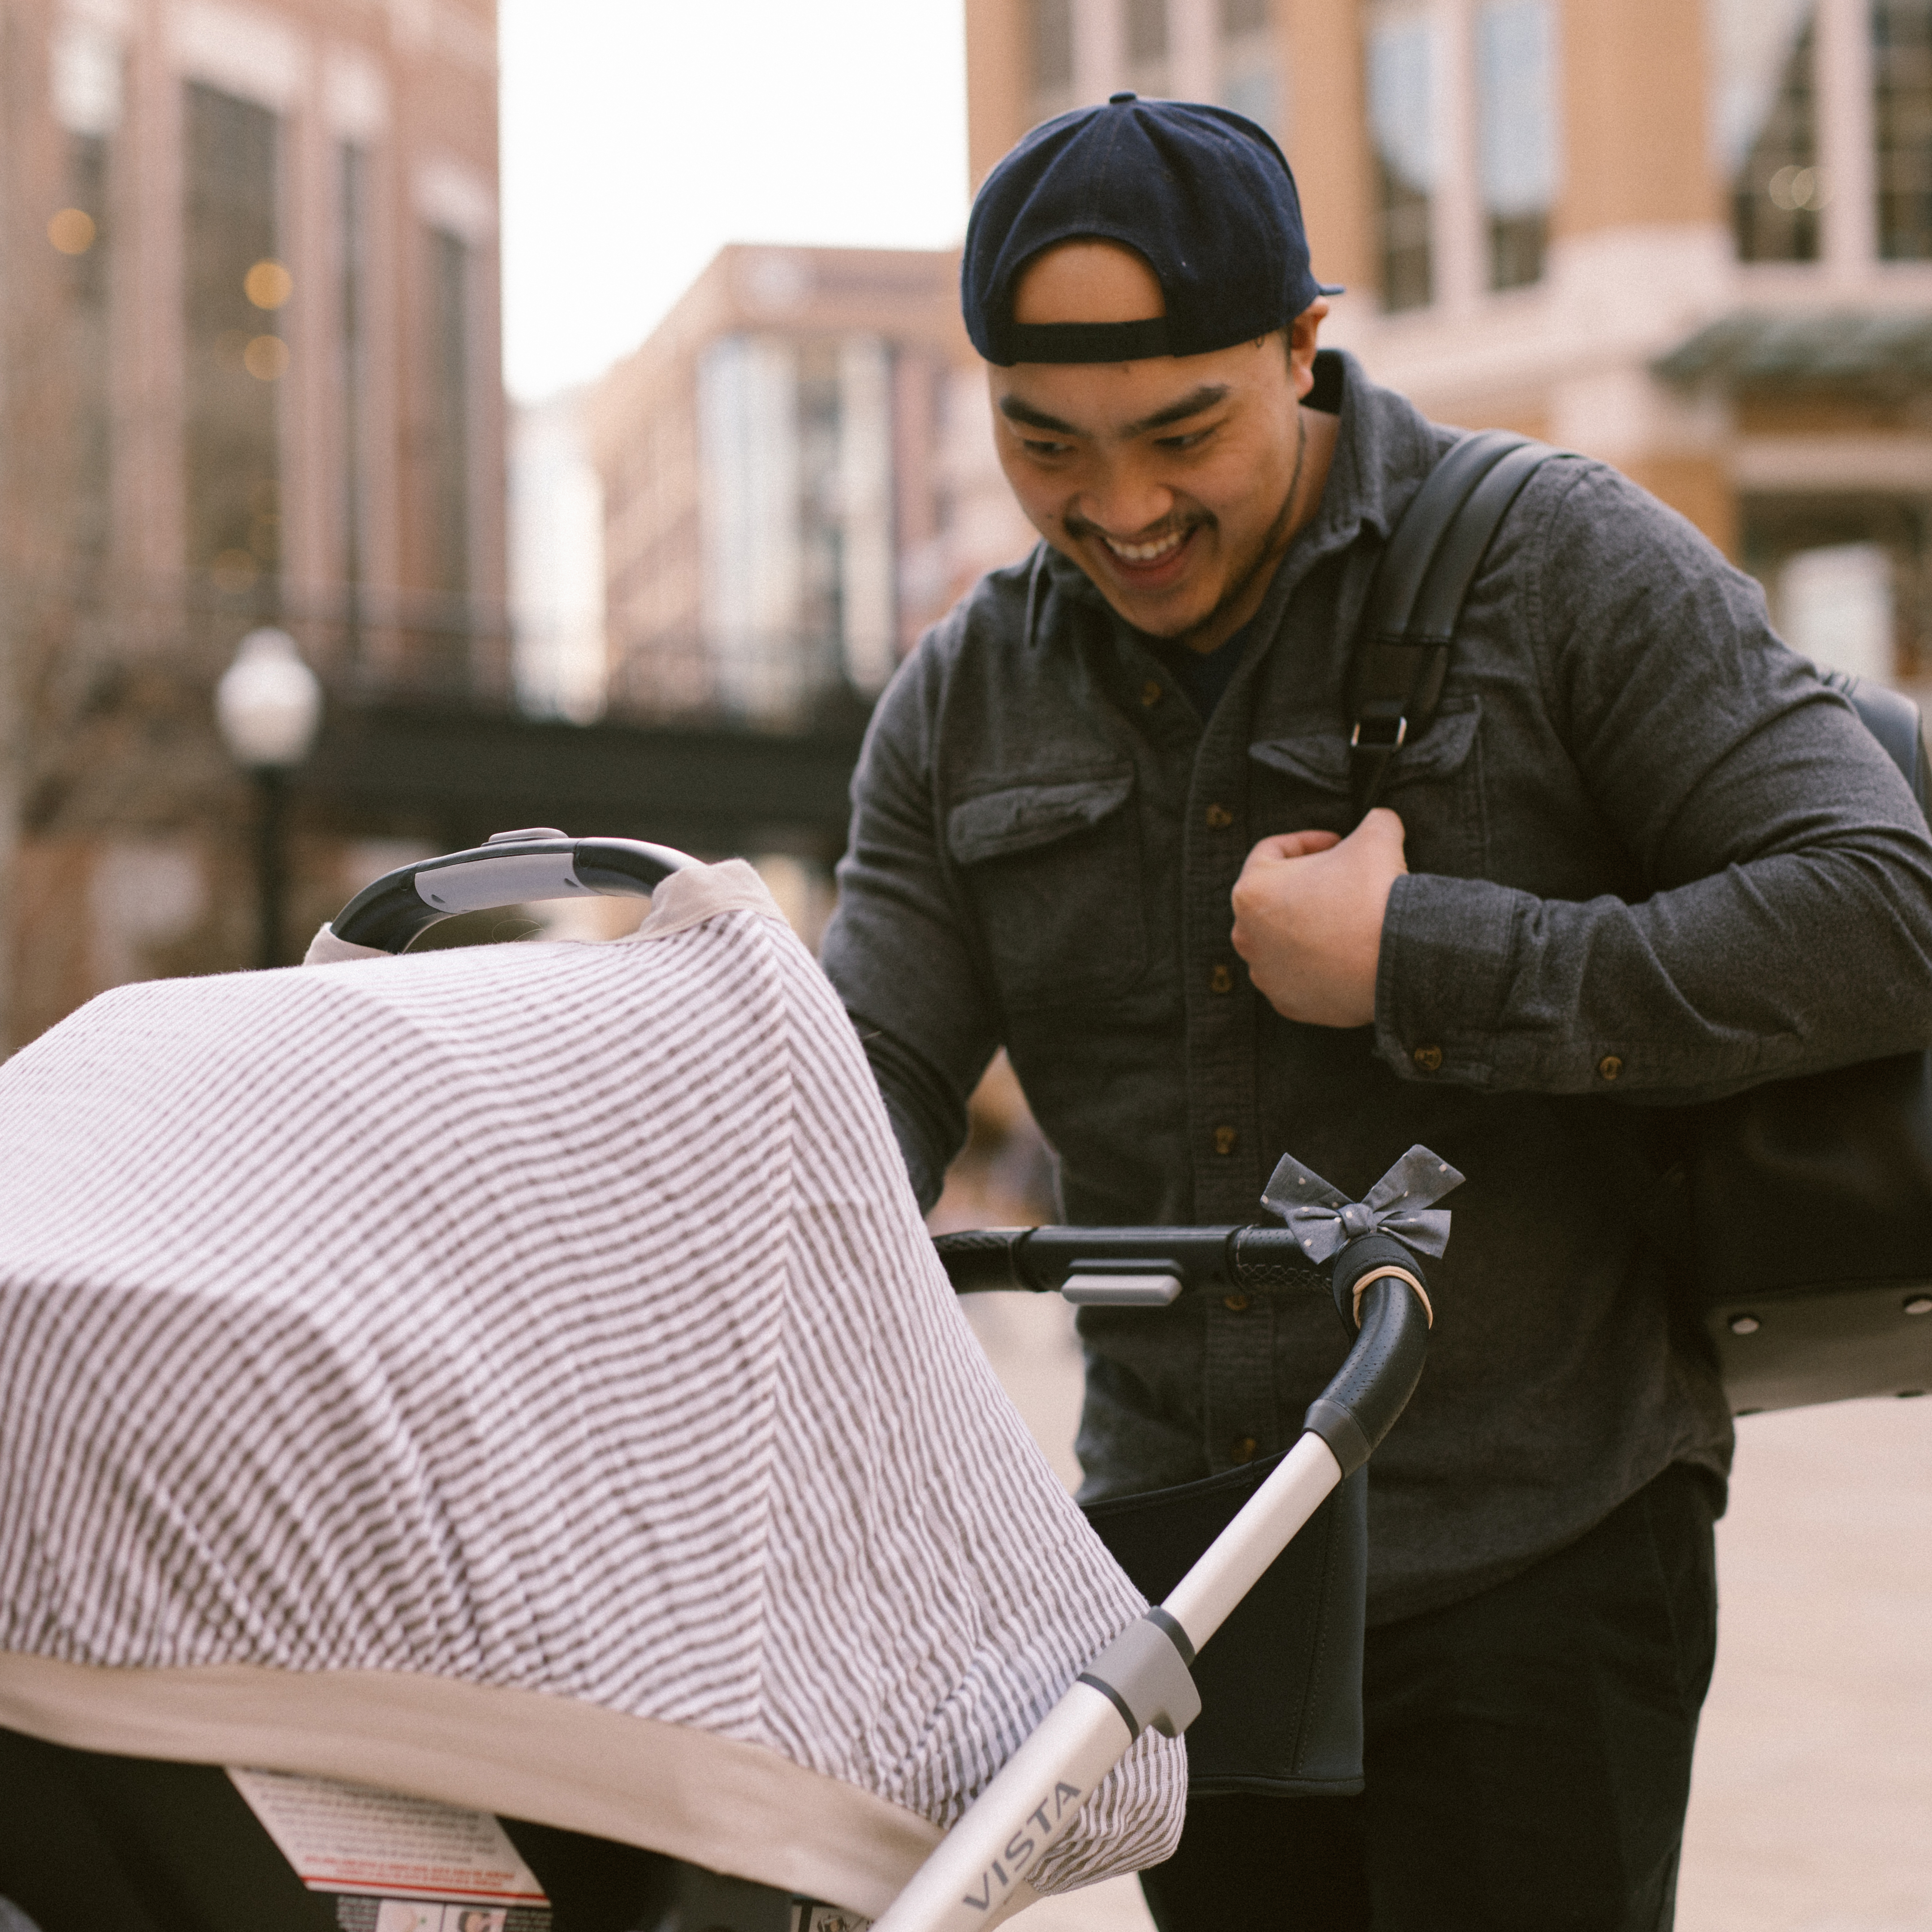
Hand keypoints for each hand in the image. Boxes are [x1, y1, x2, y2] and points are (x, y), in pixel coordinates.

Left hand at [1230, 810, 1407, 1026]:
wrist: (1399, 959)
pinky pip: (1297, 975)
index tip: (1338, 842)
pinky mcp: (1287, 1003)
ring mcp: (1264, 974)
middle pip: (1272, 898)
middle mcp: (1245, 935)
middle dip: (1305, 885)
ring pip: (1281, 939)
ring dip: (1307, 926)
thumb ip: (1372, 820)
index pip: (1273, 851)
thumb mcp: (1377, 834)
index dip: (1308, 841)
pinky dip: (1315, 963)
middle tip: (1342, 879)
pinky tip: (1344, 953)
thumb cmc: (1376, 892)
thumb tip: (1379, 821)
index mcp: (1251, 890)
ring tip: (1345, 918)